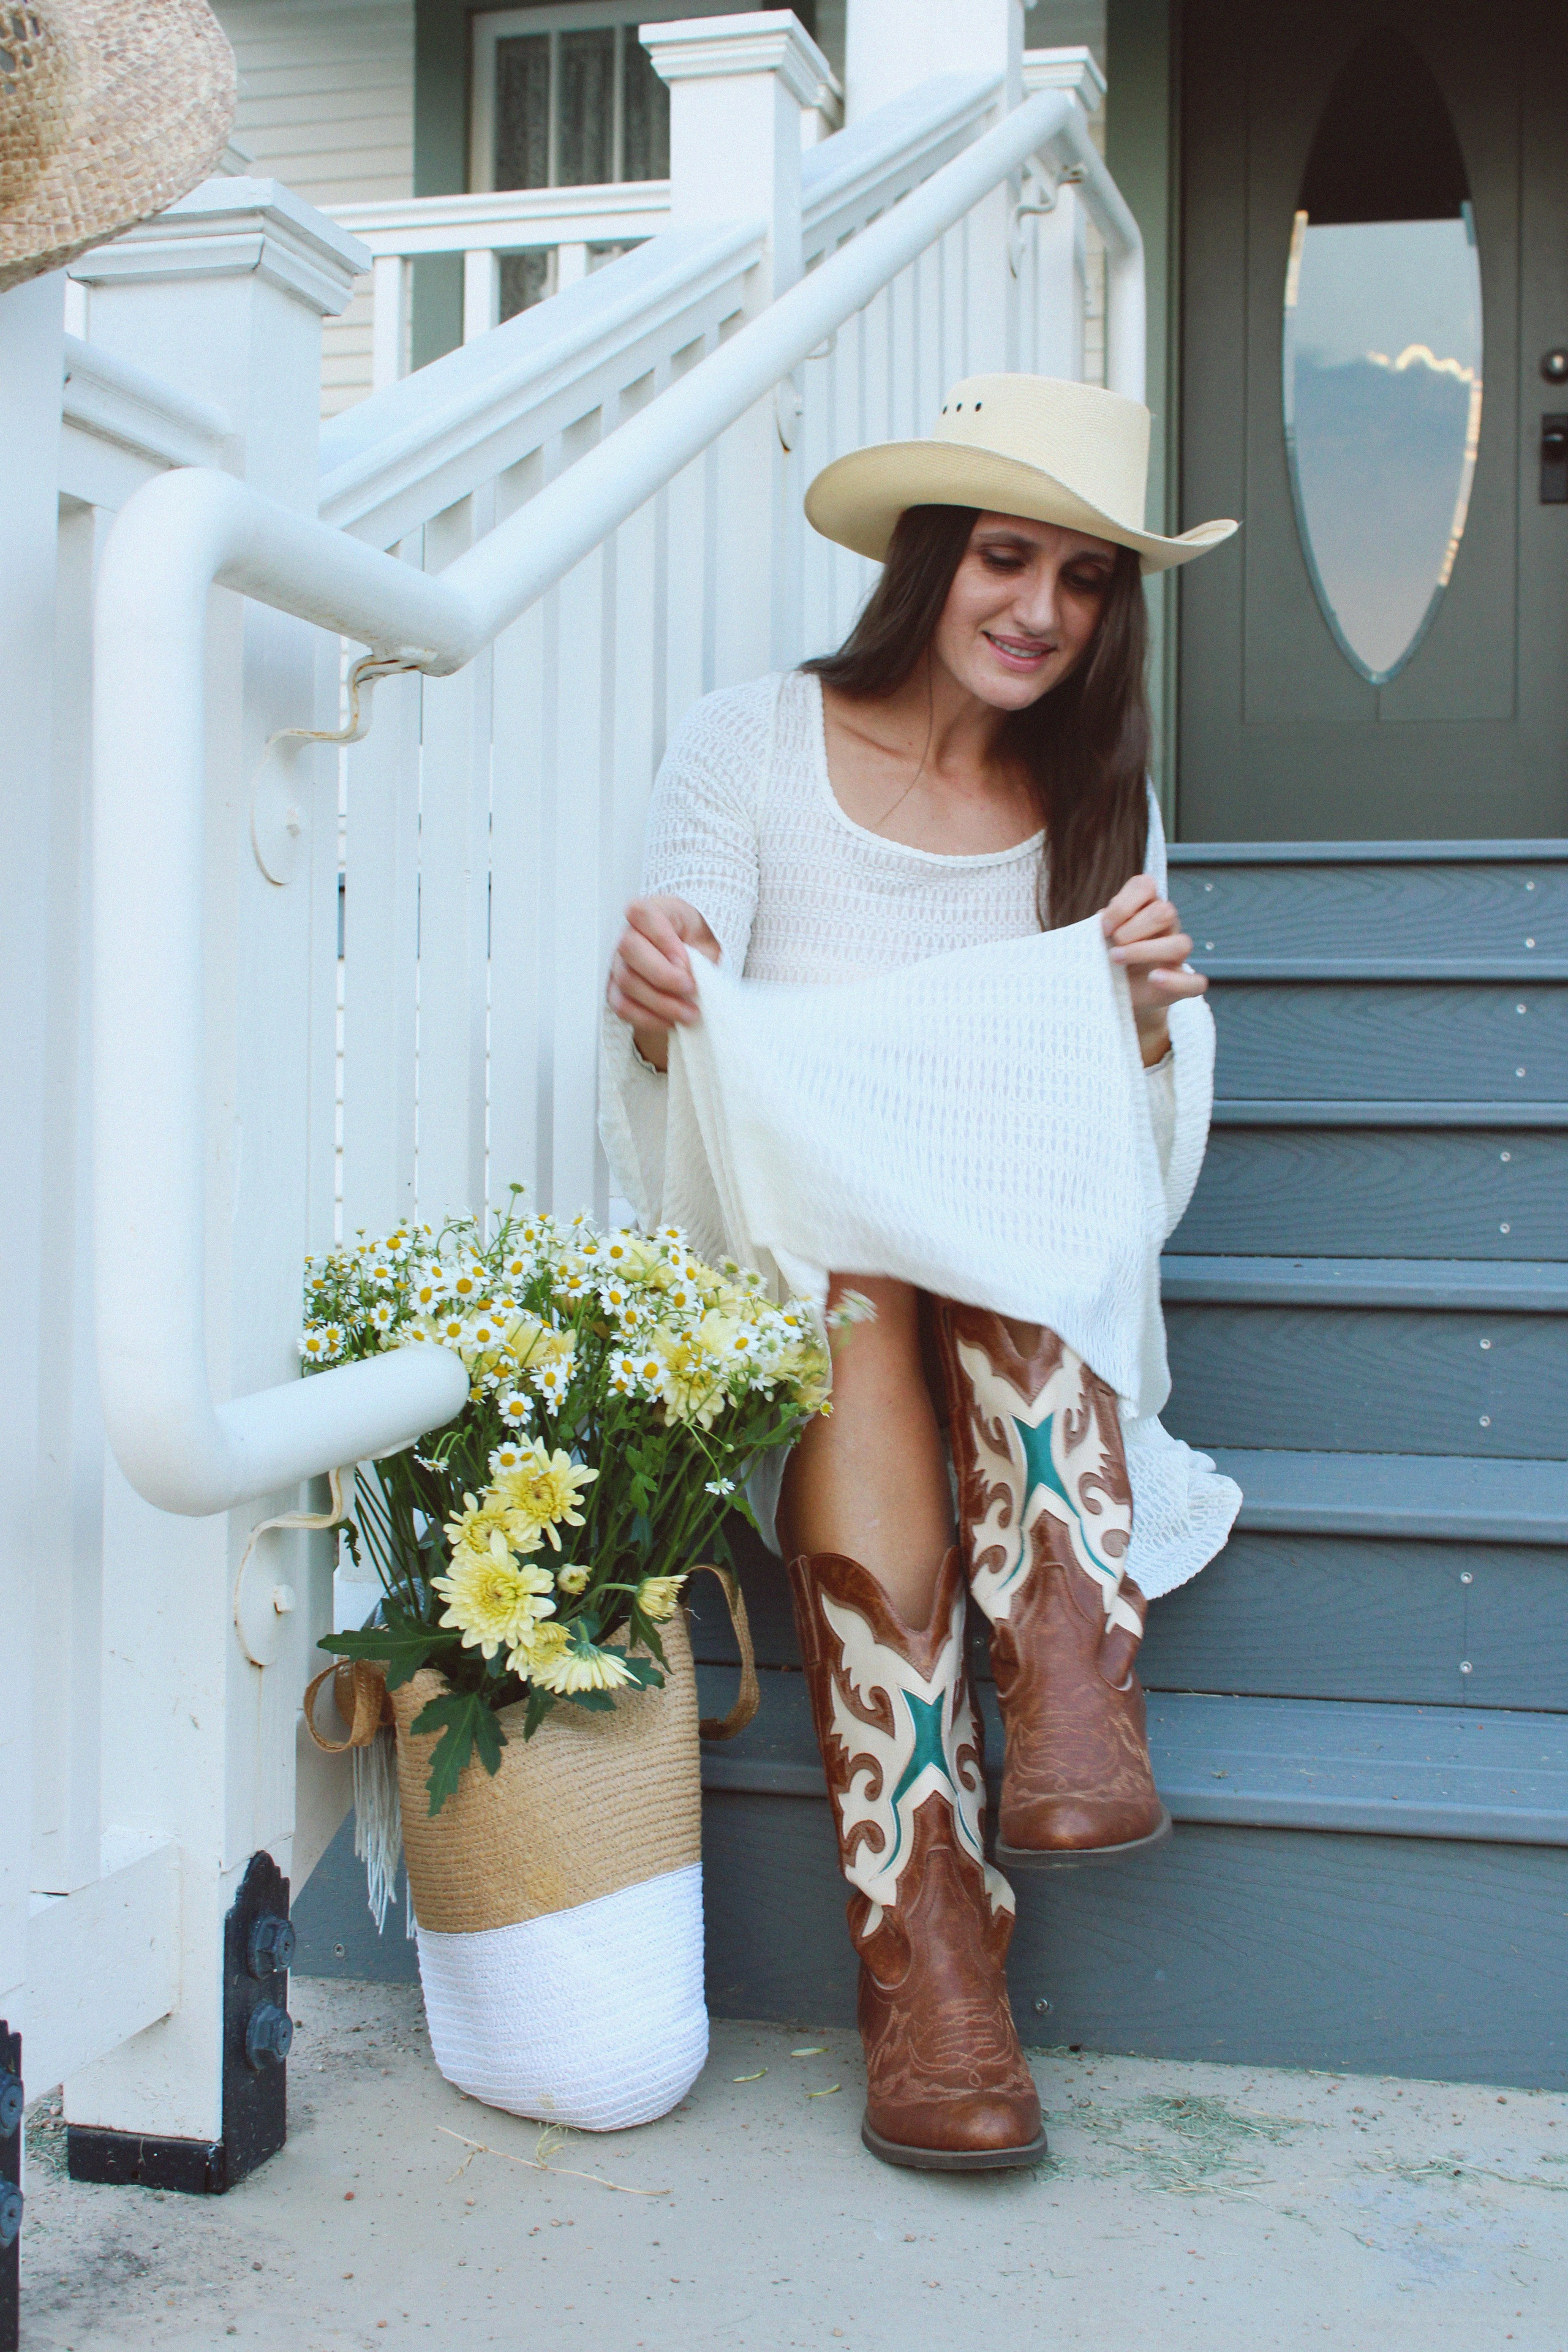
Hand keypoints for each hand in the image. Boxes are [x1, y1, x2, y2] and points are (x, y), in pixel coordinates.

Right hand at [606, 894, 720, 1072]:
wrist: (692, 958)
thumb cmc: (698, 944)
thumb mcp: (705, 940)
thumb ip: (697, 954)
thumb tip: (684, 976)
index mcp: (652, 911)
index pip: (641, 914)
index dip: (661, 937)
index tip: (685, 959)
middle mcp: (627, 934)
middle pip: (629, 949)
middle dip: (663, 975)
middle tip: (691, 989)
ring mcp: (617, 963)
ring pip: (626, 981)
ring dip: (661, 1003)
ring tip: (690, 1013)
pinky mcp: (615, 990)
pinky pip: (622, 1006)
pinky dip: (648, 1018)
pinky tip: (670, 1022)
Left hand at [1101, 873, 1207, 1065]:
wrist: (1114, 994)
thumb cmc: (1105, 958)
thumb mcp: (1097, 939)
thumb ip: (1099, 927)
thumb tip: (1101, 920)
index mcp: (1145, 908)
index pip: (1146, 886)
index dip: (1125, 903)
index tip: (1104, 926)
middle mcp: (1166, 928)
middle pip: (1165, 912)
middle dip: (1133, 927)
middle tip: (1111, 943)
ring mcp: (1175, 957)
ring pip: (1181, 944)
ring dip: (1145, 950)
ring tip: (1116, 960)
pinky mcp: (1181, 985)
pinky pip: (1195, 983)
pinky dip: (1177, 981)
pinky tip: (1155, 979)